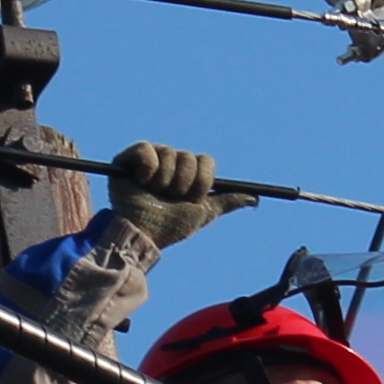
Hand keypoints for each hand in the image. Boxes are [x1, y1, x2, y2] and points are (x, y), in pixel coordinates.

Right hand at [107, 141, 257, 249]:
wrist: (143, 233)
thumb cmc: (171, 226)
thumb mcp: (204, 213)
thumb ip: (227, 202)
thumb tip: (255, 198)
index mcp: (188, 171)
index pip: (205, 161)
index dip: (201, 181)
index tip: (191, 198)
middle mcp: (170, 161)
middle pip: (188, 157)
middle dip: (182, 183)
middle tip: (170, 197)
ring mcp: (150, 158)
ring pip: (169, 153)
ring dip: (164, 181)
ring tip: (152, 193)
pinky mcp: (128, 158)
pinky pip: (147, 150)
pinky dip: (147, 169)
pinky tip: (140, 182)